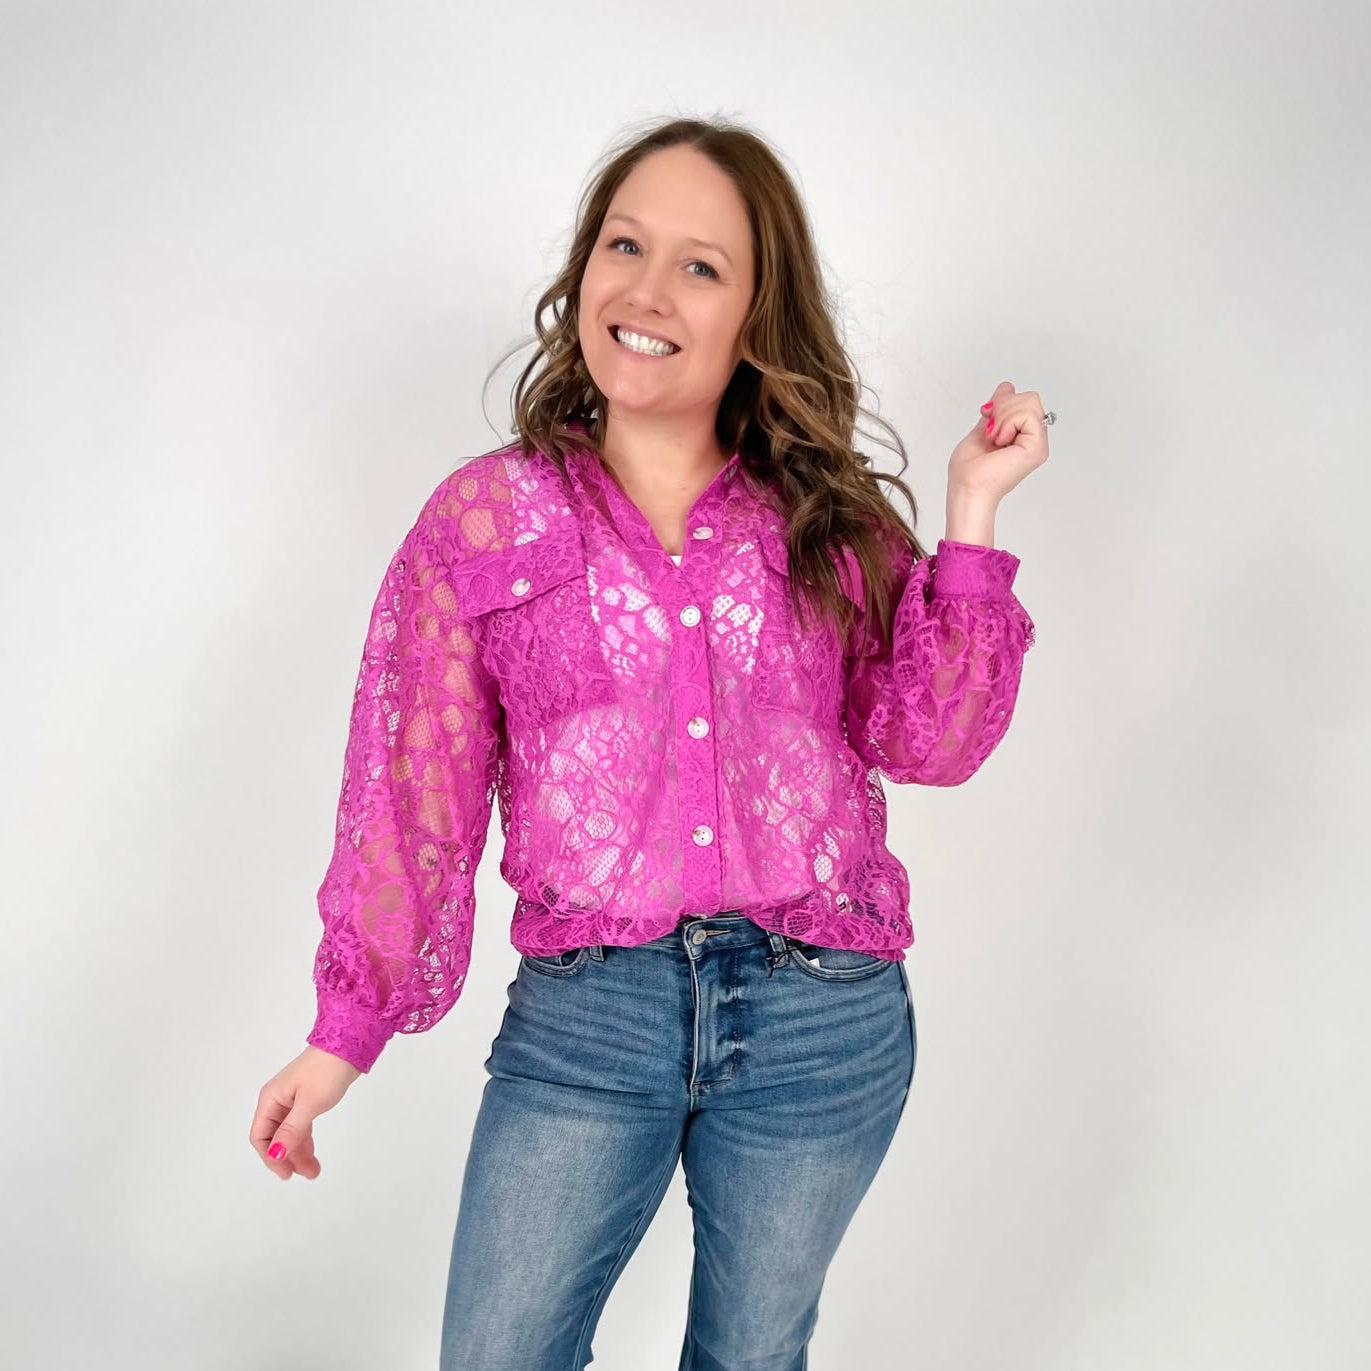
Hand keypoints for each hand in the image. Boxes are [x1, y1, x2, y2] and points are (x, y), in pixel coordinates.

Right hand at [249, 1045, 361, 1180]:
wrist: (348, 1045)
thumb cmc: (326, 1072)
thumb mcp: (309, 1104)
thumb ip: (291, 1131)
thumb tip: (275, 1155)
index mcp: (271, 1099)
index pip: (260, 1136)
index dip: (270, 1157)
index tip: (286, 1173)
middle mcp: (278, 1100)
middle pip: (275, 1137)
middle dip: (287, 1158)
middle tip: (306, 1175)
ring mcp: (293, 1100)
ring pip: (289, 1134)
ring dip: (299, 1153)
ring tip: (314, 1171)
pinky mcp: (307, 1099)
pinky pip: (300, 1126)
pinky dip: (305, 1140)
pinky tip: (312, 1155)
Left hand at [947, 380, 1050, 506]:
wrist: (967, 489)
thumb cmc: (969, 471)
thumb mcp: (981, 429)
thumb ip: (997, 410)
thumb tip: (1007, 387)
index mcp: (1022, 435)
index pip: (1023, 399)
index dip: (1003, 401)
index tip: (986, 416)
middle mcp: (1033, 439)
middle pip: (1029, 397)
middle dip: (1003, 407)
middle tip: (990, 432)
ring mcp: (1038, 443)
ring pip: (1030, 401)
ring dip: (1003, 417)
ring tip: (995, 439)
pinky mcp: (1037, 447)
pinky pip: (1027, 414)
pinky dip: (1007, 423)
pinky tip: (1000, 442)